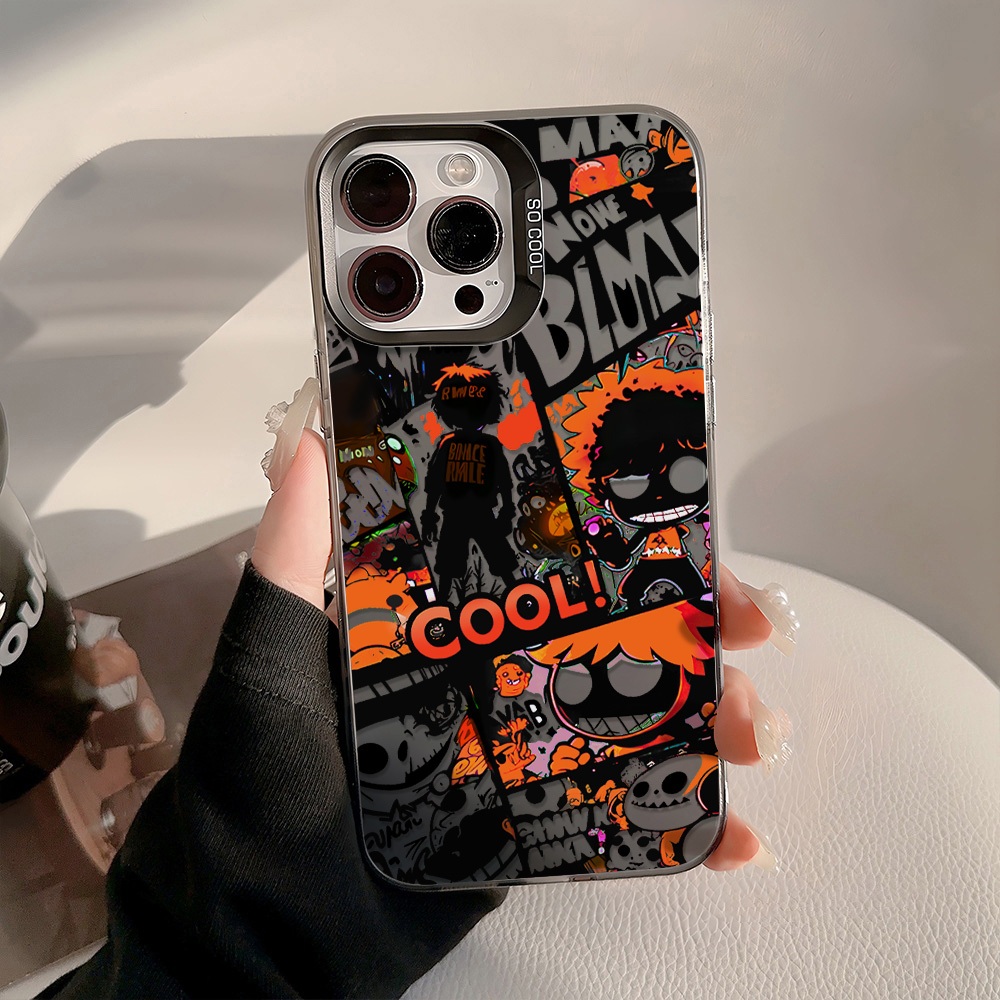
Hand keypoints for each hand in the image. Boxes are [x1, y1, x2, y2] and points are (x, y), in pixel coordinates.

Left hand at [252, 423, 792, 871]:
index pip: (553, 555)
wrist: (271, 923)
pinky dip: (690, 822)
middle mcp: (498, 665)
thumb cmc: (265, 780)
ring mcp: (528, 741)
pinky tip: (733, 832)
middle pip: (618, 627)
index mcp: (452, 615)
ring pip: (641, 710)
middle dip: (693, 622)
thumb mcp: (273, 653)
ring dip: (712, 713)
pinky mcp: (543, 814)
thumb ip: (292, 554)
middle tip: (744, 630)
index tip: (687, 528)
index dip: (625, 536)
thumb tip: (305, 438)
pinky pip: (629, 804)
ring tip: (752, 733)